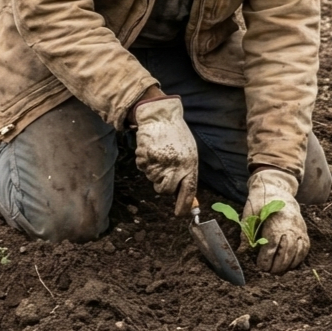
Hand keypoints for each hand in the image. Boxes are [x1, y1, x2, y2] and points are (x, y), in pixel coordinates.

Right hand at [133, 96, 197, 215]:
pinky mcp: (146, 155)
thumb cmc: (176, 135)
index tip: (179, 214)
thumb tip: (184, 195)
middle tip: (162, 174)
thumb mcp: (188, 152)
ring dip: (153, 171)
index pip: (188, 190)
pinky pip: (142, 168)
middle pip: (165, 190)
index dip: (184, 205)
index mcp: (190, 163)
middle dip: (162, 185)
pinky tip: (151, 150)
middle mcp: (175, 164)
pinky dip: (144, 162)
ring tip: (158, 154)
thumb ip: (187, 172)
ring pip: (152, 179)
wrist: (161, 116)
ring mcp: (160, 160)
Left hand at [243, 168, 309, 272]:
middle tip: (269, 272)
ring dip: (288, 264)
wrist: (276, 189)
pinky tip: (290, 265)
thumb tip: (241, 251)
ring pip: (298, 251)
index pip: (273, 243)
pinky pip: (304, 248)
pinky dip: (298, 259)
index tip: (260, 266)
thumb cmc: (260, 201)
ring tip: (278, 272)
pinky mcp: (304, 230)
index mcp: (275, 219)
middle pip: (287, 249)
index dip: (267, 258)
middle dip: (278, 264)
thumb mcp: (249, 212)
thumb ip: (246, 232)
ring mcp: (299, 228)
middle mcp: (290, 224)